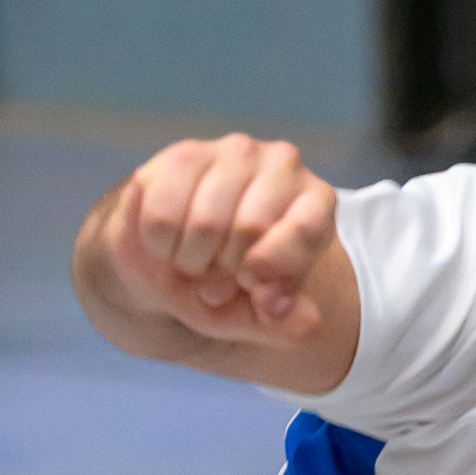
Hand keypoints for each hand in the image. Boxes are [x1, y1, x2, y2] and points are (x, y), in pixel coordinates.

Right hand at [100, 133, 339, 346]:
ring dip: (190, 261)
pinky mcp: (183, 155)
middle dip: (225, 269)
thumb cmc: (229, 283)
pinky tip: (169, 242)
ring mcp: (233, 152)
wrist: (176, 261)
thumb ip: (283, 322)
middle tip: (219, 272)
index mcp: (315, 203)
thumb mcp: (259, 315)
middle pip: (247, 230)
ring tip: (196, 258)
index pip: (306, 230)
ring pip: (203, 224)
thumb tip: (299, 316)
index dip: (274, 269)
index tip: (253, 285)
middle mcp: (282, 164)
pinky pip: (162, 216)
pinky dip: (160, 247)